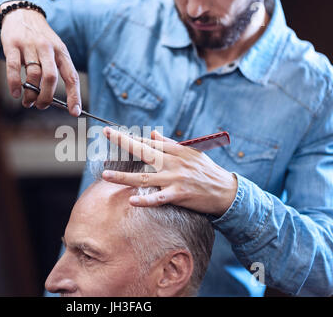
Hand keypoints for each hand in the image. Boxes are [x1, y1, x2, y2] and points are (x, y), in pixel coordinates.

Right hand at [0, 1, 81, 115]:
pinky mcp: (12, 45)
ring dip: (30, 94)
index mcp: (61, 52)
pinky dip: (14, 84)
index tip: (74, 112)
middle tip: (41, 105)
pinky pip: (14, 68)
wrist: (21, 14)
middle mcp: (47, 48)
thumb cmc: (40, 40)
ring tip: (28, 102)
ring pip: (33, 76)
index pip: (71, 76)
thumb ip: (56, 71)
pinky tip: (15, 93)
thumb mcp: (55, 50)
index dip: (74, 96)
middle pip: (51, 78)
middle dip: (46, 97)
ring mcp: (29, 46)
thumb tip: (54, 100)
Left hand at [101, 127, 237, 216]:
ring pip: (145, 177)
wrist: (226, 191)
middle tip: (107, 133)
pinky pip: (159, 198)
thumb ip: (170, 145)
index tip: (113, 132)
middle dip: (124, 142)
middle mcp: (173, 162)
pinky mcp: (179, 194)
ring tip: (106, 175)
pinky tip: (132, 200)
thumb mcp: (192, 153)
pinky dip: (146, 200)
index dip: (131, 137)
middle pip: (144, 151)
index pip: (149, 142)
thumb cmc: (207, 171)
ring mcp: (175, 179)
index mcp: (176, 150)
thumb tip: (154, 135)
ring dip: (124, 176)